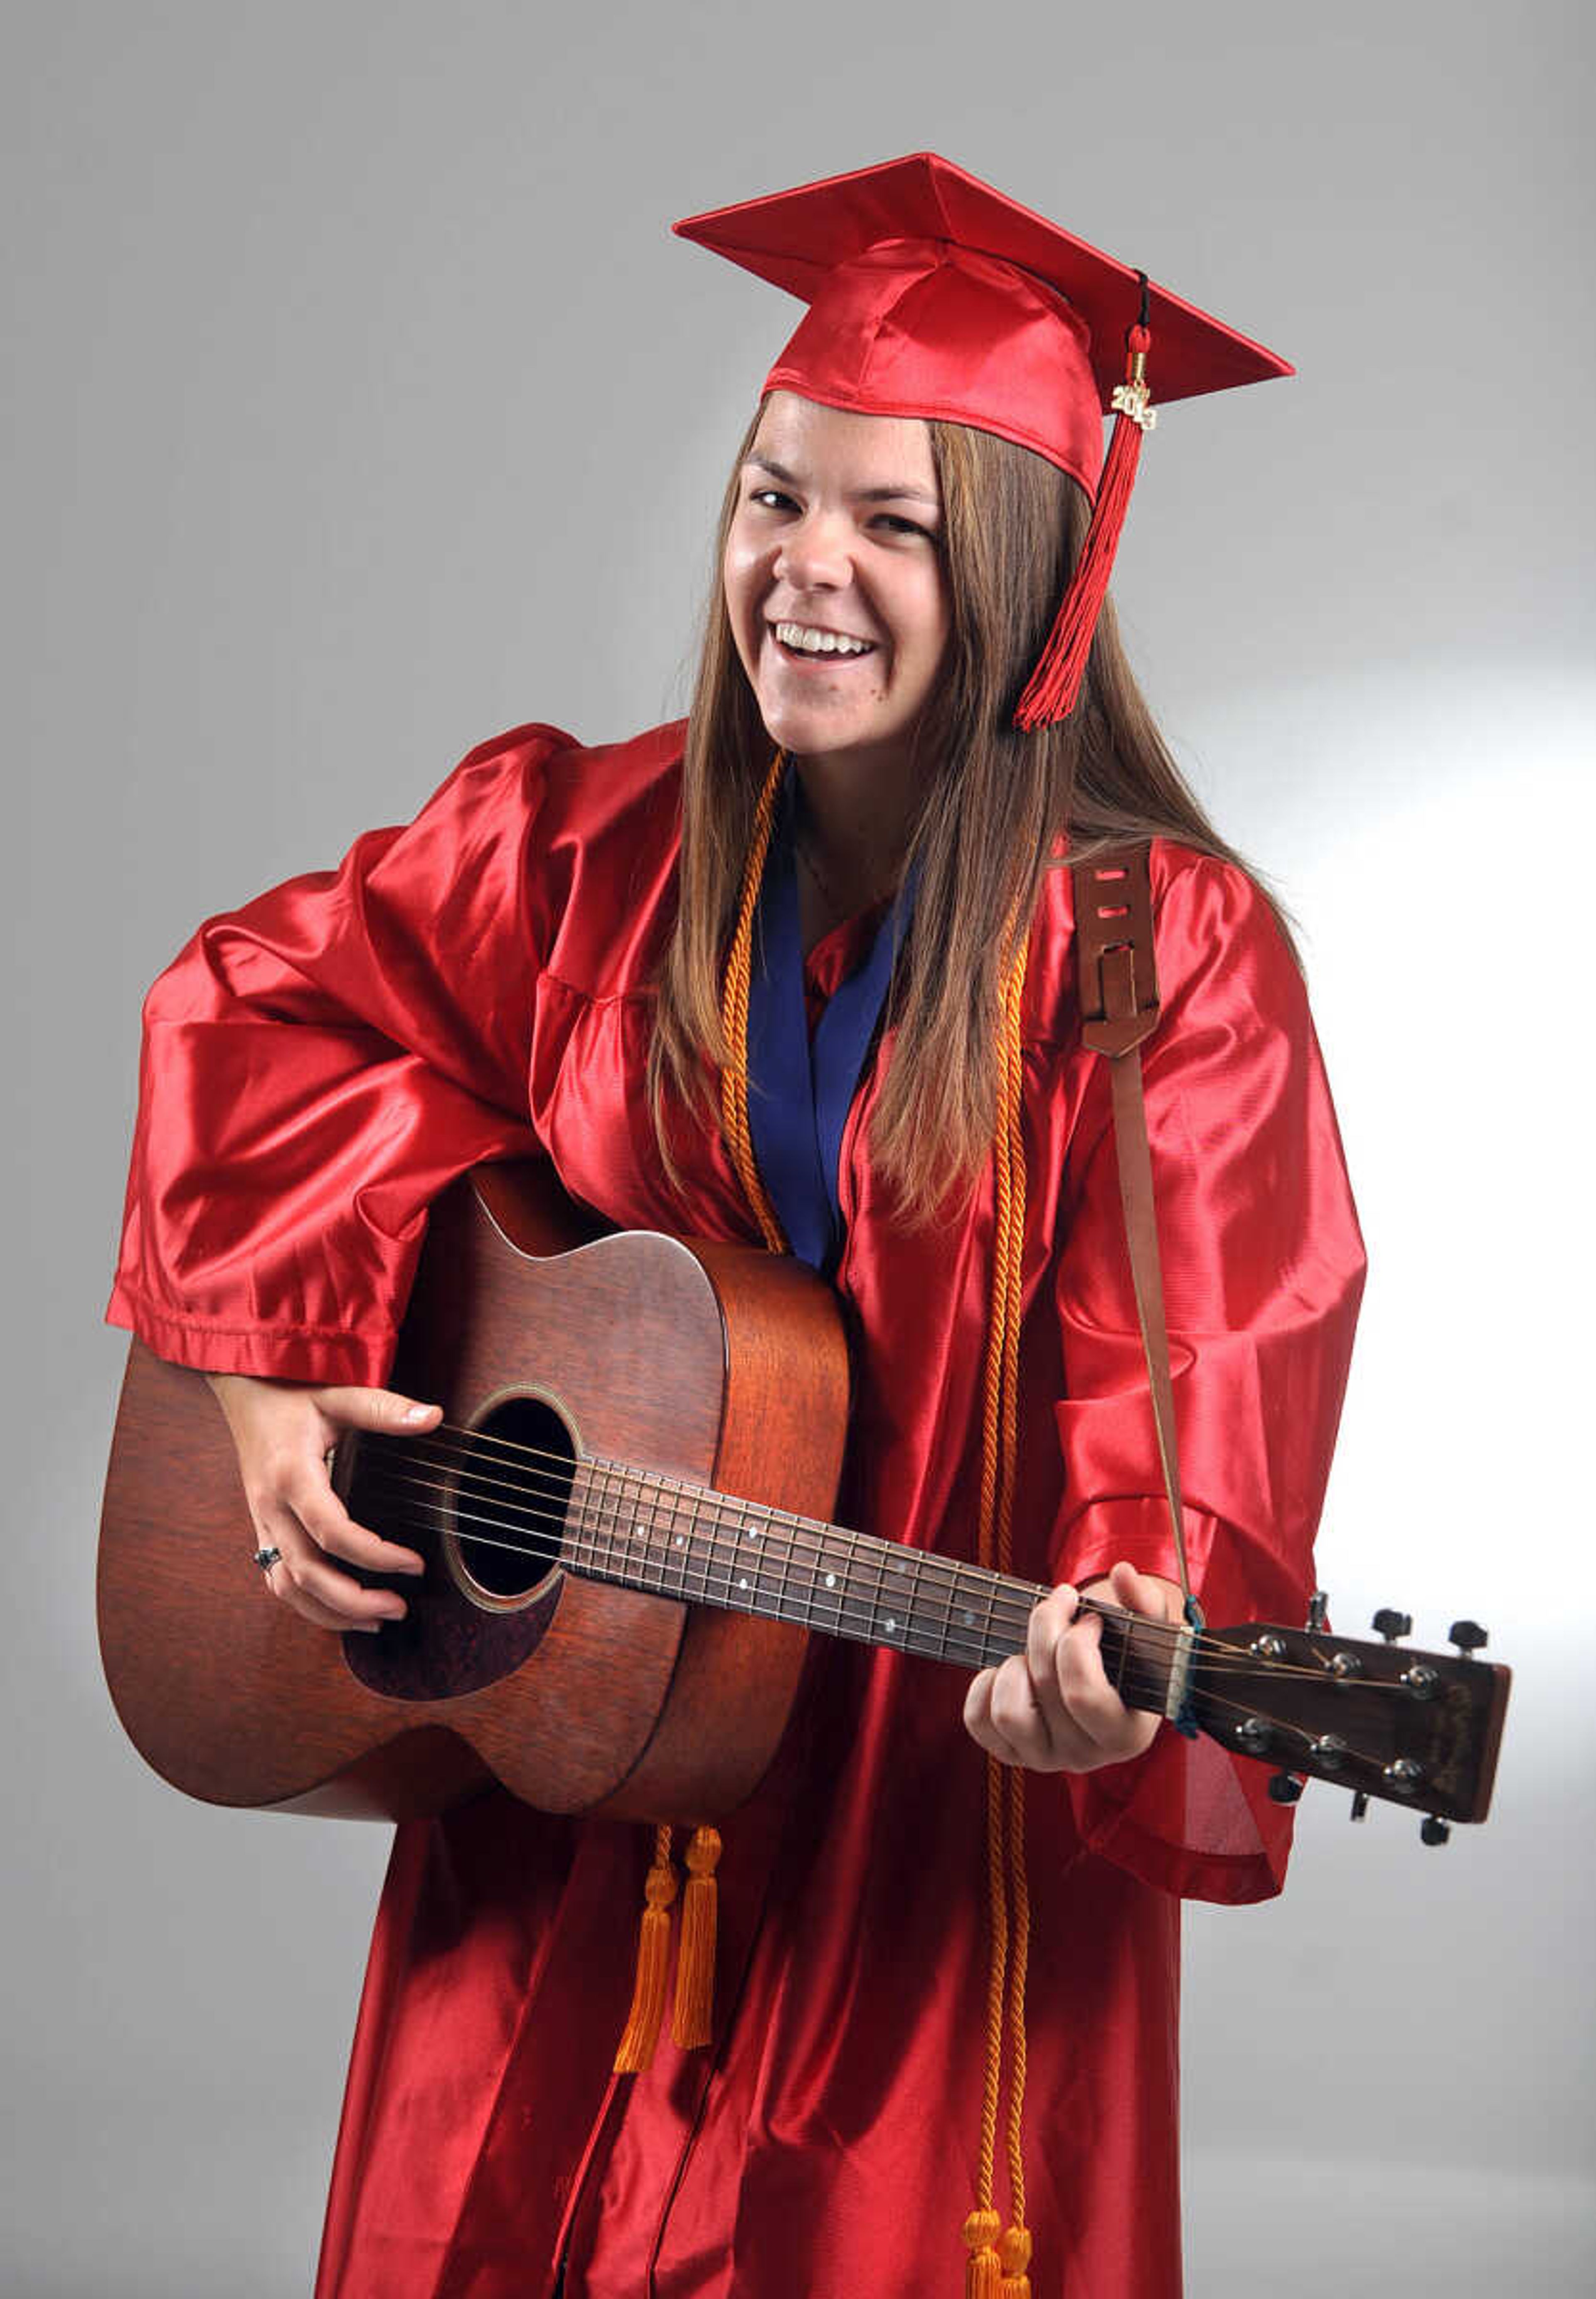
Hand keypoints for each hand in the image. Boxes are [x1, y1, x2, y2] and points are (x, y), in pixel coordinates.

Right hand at [207, 1374, 440, 1632]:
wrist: (243, 1387)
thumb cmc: (291, 1390)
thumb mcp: (339, 1393)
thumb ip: (384, 1408)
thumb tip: (432, 1417)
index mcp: (292, 1475)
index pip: (332, 1532)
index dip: (374, 1556)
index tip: (413, 1564)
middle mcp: (271, 1505)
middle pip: (305, 1573)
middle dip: (353, 1600)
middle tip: (398, 1609)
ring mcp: (261, 1519)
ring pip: (285, 1586)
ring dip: (328, 1612)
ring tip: (374, 1622)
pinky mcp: (261, 1525)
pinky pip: (275, 1577)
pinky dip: (305, 1602)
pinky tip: (337, 1609)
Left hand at [962, 1561, 1183, 1772]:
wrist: (1100, 1685)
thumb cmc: (1127, 1655)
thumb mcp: (1148, 1631)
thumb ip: (1146, 1601)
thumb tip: (1122, 1573)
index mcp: (1126, 1735)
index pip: (1082, 1693)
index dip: (1077, 1643)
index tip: (1090, 1616)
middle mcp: (1085, 1755)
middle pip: (1044, 1684)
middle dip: (1046, 1627)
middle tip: (1059, 1605)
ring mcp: (1044, 1758)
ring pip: (1008, 1713)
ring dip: (1015, 1665)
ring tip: (1032, 1650)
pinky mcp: (1009, 1753)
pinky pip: (977, 1721)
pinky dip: (985, 1685)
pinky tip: (1012, 1667)